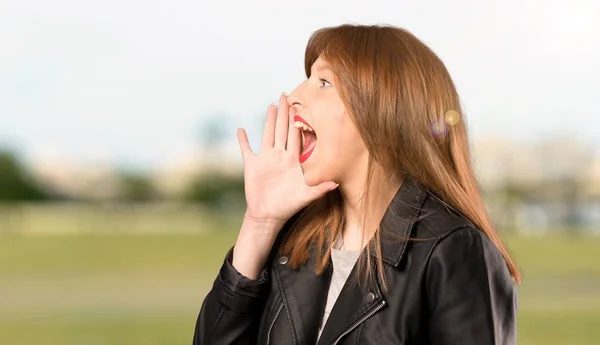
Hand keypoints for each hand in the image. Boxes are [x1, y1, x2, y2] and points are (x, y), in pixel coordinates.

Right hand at [237, 93, 338, 229]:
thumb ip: (320, 189)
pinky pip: (246, 150)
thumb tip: (336, 183)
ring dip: (269, 121)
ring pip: (268, 134)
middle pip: (283, 130)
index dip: (298, 120)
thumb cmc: (289, 206)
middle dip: (284, 113)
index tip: (301, 105)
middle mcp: (280, 156)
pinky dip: (243, 140)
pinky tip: (240, 130)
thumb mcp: (306, 197)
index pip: (296, 135)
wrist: (268, 216)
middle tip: (285, 95)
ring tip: (271, 106)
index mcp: (293, 160)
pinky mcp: (252, 165)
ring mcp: (266, 159)